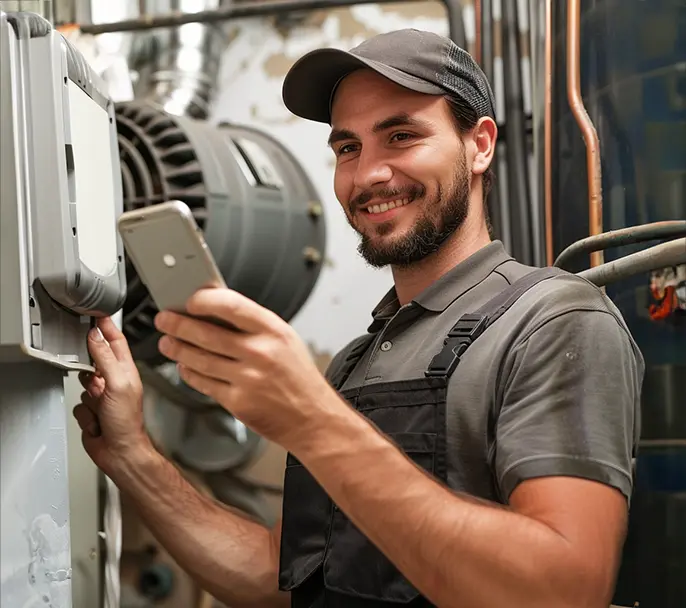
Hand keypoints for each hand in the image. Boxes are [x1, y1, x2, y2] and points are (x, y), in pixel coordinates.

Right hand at [73, 317, 151, 474]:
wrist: (120, 452)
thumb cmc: (128, 422)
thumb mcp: (117, 383)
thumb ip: (105, 358)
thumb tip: (96, 336)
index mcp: (127, 371)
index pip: (116, 341)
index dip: (106, 327)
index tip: (96, 314)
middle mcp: (116, 381)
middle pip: (95, 361)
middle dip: (90, 370)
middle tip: (94, 380)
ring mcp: (104, 396)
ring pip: (83, 383)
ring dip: (88, 397)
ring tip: (100, 407)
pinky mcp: (92, 410)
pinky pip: (79, 403)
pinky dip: (85, 413)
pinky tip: (97, 420)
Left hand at [154, 288, 338, 451]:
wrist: (314, 418)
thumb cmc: (299, 378)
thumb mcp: (286, 340)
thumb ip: (254, 325)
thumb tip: (216, 309)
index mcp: (273, 331)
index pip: (231, 306)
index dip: (204, 300)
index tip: (190, 300)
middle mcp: (260, 353)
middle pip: (206, 333)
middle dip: (178, 325)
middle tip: (164, 319)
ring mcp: (248, 379)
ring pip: (200, 360)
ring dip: (177, 349)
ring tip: (167, 342)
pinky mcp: (238, 402)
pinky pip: (204, 384)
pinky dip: (189, 373)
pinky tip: (184, 366)